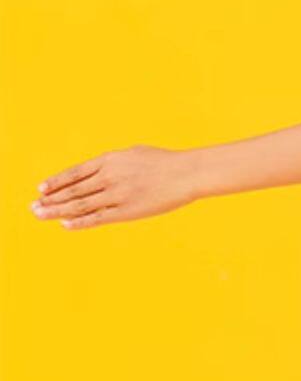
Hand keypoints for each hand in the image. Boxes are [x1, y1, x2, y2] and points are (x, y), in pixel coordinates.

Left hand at [32, 146, 200, 230]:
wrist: (186, 173)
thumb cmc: (164, 163)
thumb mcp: (133, 154)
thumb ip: (114, 163)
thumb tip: (100, 170)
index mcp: (109, 160)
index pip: (75, 172)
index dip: (57, 181)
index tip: (41, 189)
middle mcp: (109, 177)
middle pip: (73, 189)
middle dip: (51, 198)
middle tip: (33, 206)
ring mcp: (117, 194)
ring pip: (81, 203)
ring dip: (58, 210)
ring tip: (41, 215)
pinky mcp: (128, 210)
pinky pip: (99, 217)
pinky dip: (81, 222)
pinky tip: (66, 225)